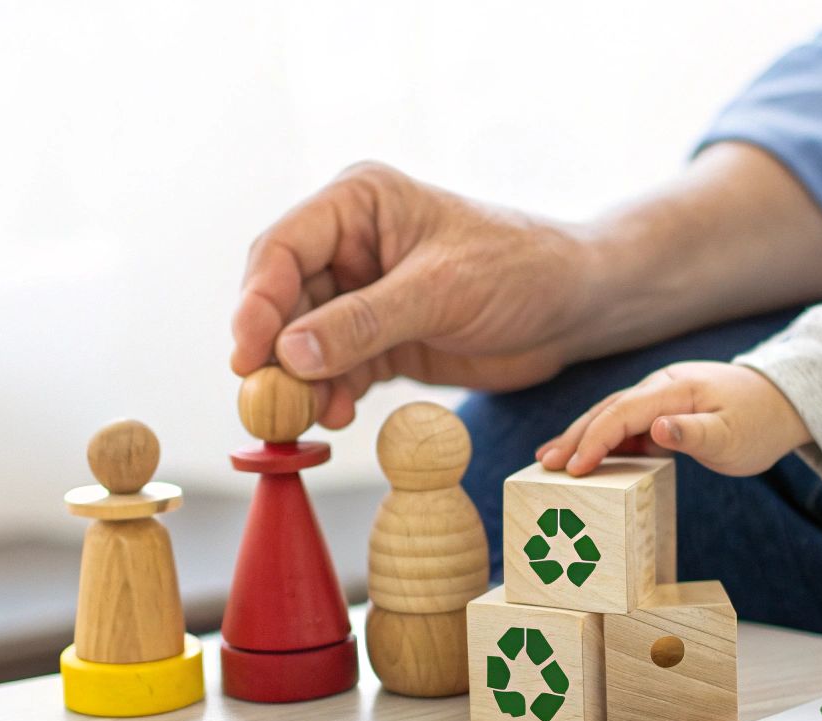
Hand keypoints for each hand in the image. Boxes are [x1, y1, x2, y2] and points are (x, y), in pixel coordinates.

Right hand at [232, 162, 598, 428]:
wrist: (576, 308)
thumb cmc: (520, 271)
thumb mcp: (441, 291)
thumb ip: (363, 322)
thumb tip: (289, 354)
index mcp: (358, 203)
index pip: (282, 249)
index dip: (256, 302)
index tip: (245, 354)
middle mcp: (350, 244)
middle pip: (282, 299)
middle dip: (273, 351)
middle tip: (266, 400)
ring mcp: (362, 294)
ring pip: (304, 341)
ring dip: (299, 381)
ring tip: (305, 416)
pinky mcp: (380, 339)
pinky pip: (336, 369)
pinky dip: (330, 394)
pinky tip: (337, 415)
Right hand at [537, 361, 812, 476]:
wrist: (781, 403)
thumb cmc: (759, 424)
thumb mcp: (733, 437)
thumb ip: (695, 434)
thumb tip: (657, 428)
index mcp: (676, 390)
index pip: (624, 412)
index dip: (596, 439)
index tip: (575, 468)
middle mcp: (662, 386)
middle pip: (608, 409)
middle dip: (575, 436)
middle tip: (545, 464)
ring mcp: (660, 396)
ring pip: (612, 414)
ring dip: (581, 436)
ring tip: (549, 461)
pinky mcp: (663, 410)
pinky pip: (625, 423)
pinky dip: (602, 439)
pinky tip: (584, 457)